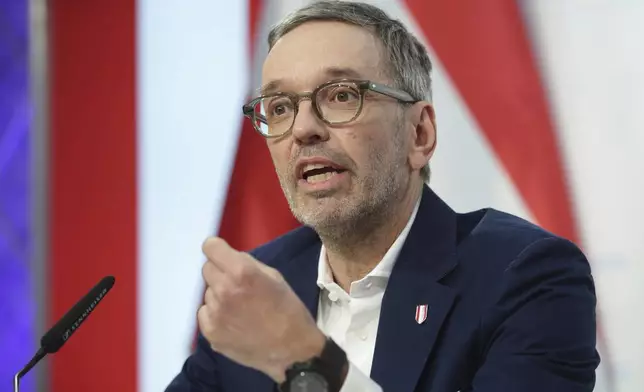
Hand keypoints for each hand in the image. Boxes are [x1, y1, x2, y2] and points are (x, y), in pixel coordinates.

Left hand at [198, 237, 325, 381]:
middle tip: (238, 286)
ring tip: (240, 309)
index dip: (218, 250)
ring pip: (208, 292)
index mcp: (241, 272)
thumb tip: (228, 258)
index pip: (210, 247)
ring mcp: (214, 313)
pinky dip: (216, 314)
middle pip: (207, 269)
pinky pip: (205, 313)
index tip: (224, 257)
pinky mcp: (210, 332)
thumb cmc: (288, 309)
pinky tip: (234, 322)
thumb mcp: (274, 276)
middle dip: (220, 273)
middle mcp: (223, 289)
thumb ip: (247, 264)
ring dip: (219, 295)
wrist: (292, 349)